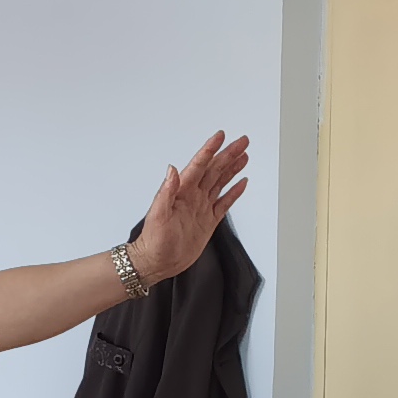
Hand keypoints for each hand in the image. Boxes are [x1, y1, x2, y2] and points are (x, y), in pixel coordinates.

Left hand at [125, 133, 251, 288]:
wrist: (157, 262)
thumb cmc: (154, 241)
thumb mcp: (158, 214)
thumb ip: (166, 191)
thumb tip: (172, 170)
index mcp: (182, 192)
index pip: (199, 165)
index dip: (209, 150)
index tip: (220, 136)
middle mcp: (193, 196)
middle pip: (215, 170)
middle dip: (228, 154)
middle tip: (242, 141)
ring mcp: (201, 207)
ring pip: (221, 182)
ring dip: (232, 168)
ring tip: (244, 155)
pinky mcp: (208, 221)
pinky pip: (224, 203)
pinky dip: (233, 192)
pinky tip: (241, 183)